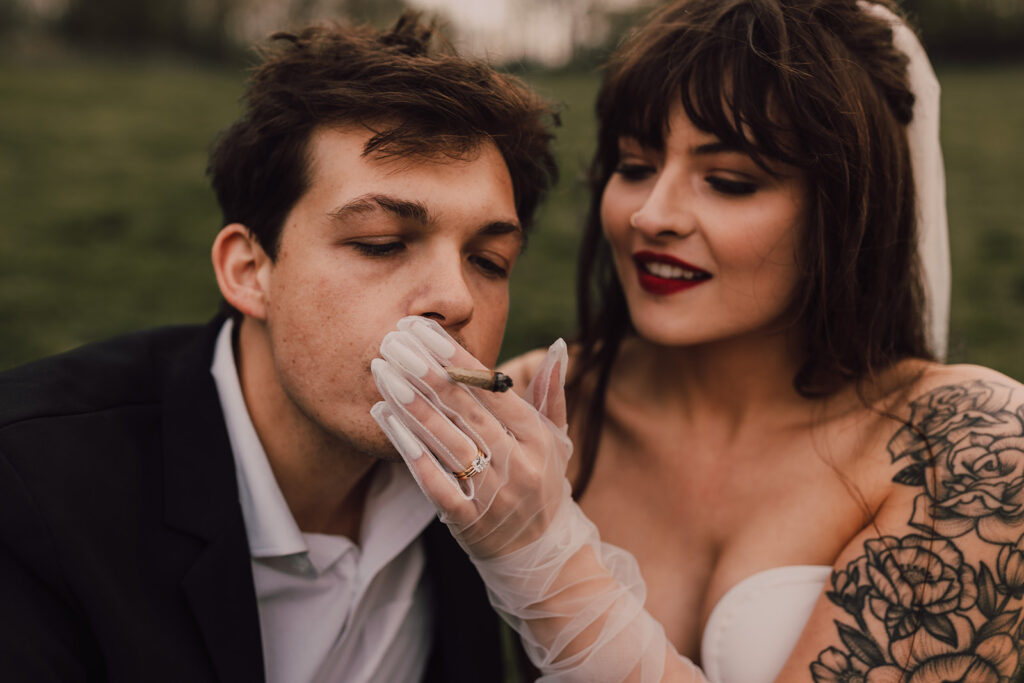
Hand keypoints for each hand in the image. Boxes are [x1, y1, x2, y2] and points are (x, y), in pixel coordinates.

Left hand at [370, 316, 701, 680]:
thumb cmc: (542, 486)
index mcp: (537, 436)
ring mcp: (493, 492)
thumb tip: (558, 346)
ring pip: (446, 439)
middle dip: (425, 370)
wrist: (541, 557)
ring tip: (381, 372)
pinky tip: (383, 417)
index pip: (491, 387)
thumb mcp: (556, 440)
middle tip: (392, 341)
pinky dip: (408, 448)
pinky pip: (433, 479)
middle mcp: (517, 461)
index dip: (456, 356)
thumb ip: (552, 393)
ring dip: (410, 404)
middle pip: (464, 408)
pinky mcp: (467, 519)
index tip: (422, 330)